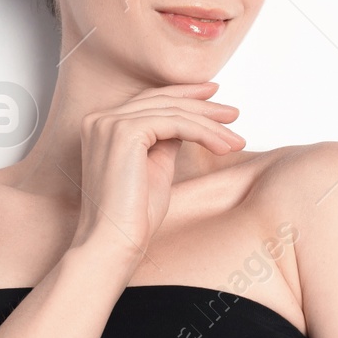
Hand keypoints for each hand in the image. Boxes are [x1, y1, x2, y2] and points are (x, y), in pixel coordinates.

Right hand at [68, 82, 243, 266]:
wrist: (114, 243)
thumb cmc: (134, 215)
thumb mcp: (156, 167)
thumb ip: (166, 140)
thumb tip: (187, 123)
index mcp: (103, 125)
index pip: (150, 100)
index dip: (183, 94)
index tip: (213, 95)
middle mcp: (101, 119)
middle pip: (163, 101)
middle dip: (203, 106)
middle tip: (233, 113)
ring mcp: (110, 123)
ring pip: (173, 112)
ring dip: (210, 125)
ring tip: (236, 140)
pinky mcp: (124, 132)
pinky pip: (175, 123)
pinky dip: (203, 133)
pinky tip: (223, 147)